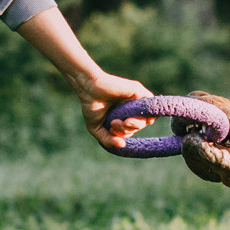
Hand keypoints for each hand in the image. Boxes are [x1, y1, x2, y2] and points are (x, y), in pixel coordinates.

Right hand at [11, 7, 150, 151]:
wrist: (84, 82)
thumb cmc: (88, 102)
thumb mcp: (97, 127)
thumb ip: (108, 139)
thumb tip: (120, 147)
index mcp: (125, 111)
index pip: (134, 129)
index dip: (125, 134)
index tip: (113, 132)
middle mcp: (134, 104)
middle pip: (141, 126)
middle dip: (127, 130)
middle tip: (113, 125)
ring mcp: (137, 98)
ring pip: (143, 120)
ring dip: (126, 126)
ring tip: (113, 119)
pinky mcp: (137, 91)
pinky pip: (145, 110)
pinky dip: (132, 118)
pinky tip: (118, 116)